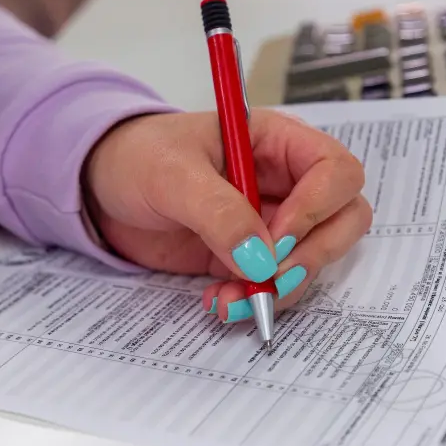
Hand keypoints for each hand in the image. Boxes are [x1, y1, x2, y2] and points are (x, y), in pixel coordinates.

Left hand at [83, 108, 371, 322]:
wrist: (100, 190)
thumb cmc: (136, 157)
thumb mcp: (171, 173)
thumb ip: (217, 211)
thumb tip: (261, 260)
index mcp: (277, 142)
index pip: (335, 170)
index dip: (318, 207)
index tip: (275, 240)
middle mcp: (286, 182)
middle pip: (345, 217)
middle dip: (314, 254)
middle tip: (269, 277)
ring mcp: (273, 223)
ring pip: (316, 259)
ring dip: (282, 288)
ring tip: (230, 300)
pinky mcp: (254, 257)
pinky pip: (279, 285)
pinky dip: (257, 302)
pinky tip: (220, 303)